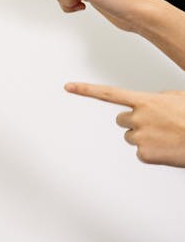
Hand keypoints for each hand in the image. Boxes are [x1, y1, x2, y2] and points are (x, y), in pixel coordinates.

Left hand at [64, 81, 184, 166]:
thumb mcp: (177, 98)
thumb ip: (158, 98)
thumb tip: (151, 102)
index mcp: (145, 101)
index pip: (109, 93)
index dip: (87, 90)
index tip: (68, 87)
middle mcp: (137, 118)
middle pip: (121, 119)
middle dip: (134, 122)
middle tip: (156, 125)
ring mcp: (138, 137)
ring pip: (131, 137)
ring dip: (144, 136)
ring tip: (166, 136)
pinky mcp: (142, 154)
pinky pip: (141, 153)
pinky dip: (152, 152)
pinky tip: (167, 148)